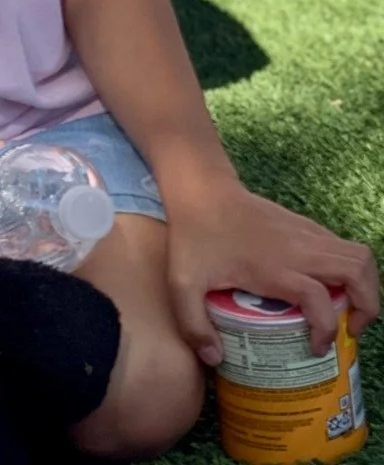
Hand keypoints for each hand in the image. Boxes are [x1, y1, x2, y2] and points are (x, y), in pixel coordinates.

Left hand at [165, 182, 378, 363]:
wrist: (199, 187)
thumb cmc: (193, 235)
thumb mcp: (182, 281)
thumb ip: (193, 323)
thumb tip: (215, 359)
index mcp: (273, 266)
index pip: (319, 300)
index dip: (326, 330)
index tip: (316, 348)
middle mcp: (298, 248)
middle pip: (357, 271)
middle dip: (367, 306)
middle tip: (349, 328)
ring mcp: (305, 232)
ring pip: (359, 255)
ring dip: (365, 285)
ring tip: (348, 309)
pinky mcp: (304, 223)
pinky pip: (343, 246)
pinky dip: (350, 268)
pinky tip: (328, 285)